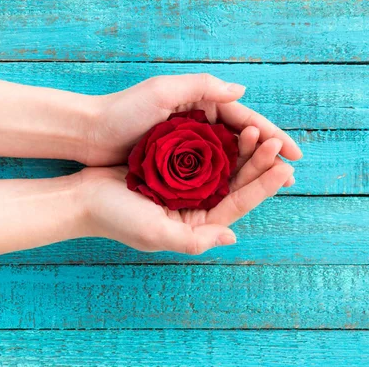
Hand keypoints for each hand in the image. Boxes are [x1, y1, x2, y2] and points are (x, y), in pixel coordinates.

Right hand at [76, 130, 293, 254]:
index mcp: (196, 223)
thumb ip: (194, 240)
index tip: (284, 168)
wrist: (83, 197)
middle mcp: (195, 206)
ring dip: (240, 150)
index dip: (262, 186)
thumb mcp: (155, 234)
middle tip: (275, 142)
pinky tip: (228, 127)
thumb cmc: (116, 218)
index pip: (238, 204)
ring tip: (256, 130)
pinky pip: (202, 154)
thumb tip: (232, 237)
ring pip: (222, 167)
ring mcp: (184, 187)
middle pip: (235, 183)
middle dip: (257, 163)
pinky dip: (217, 143)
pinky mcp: (172, 169)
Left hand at [86, 74, 302, 170]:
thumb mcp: (162, 91)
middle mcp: (197, 121)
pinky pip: (208, 169)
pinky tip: (240, 190)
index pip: (244, 118)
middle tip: (291, 175)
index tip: (294, 153)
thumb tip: (242, 91)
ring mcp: (186, 142)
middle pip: (241, 139)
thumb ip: (202, 87)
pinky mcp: (174, 160)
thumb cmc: (122, 111)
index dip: (271, 135)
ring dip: (251, 169)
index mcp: (199, 102)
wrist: (90, 134)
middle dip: (267, 155)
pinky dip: (226, 177)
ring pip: (228, 156)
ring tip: (273, 185)